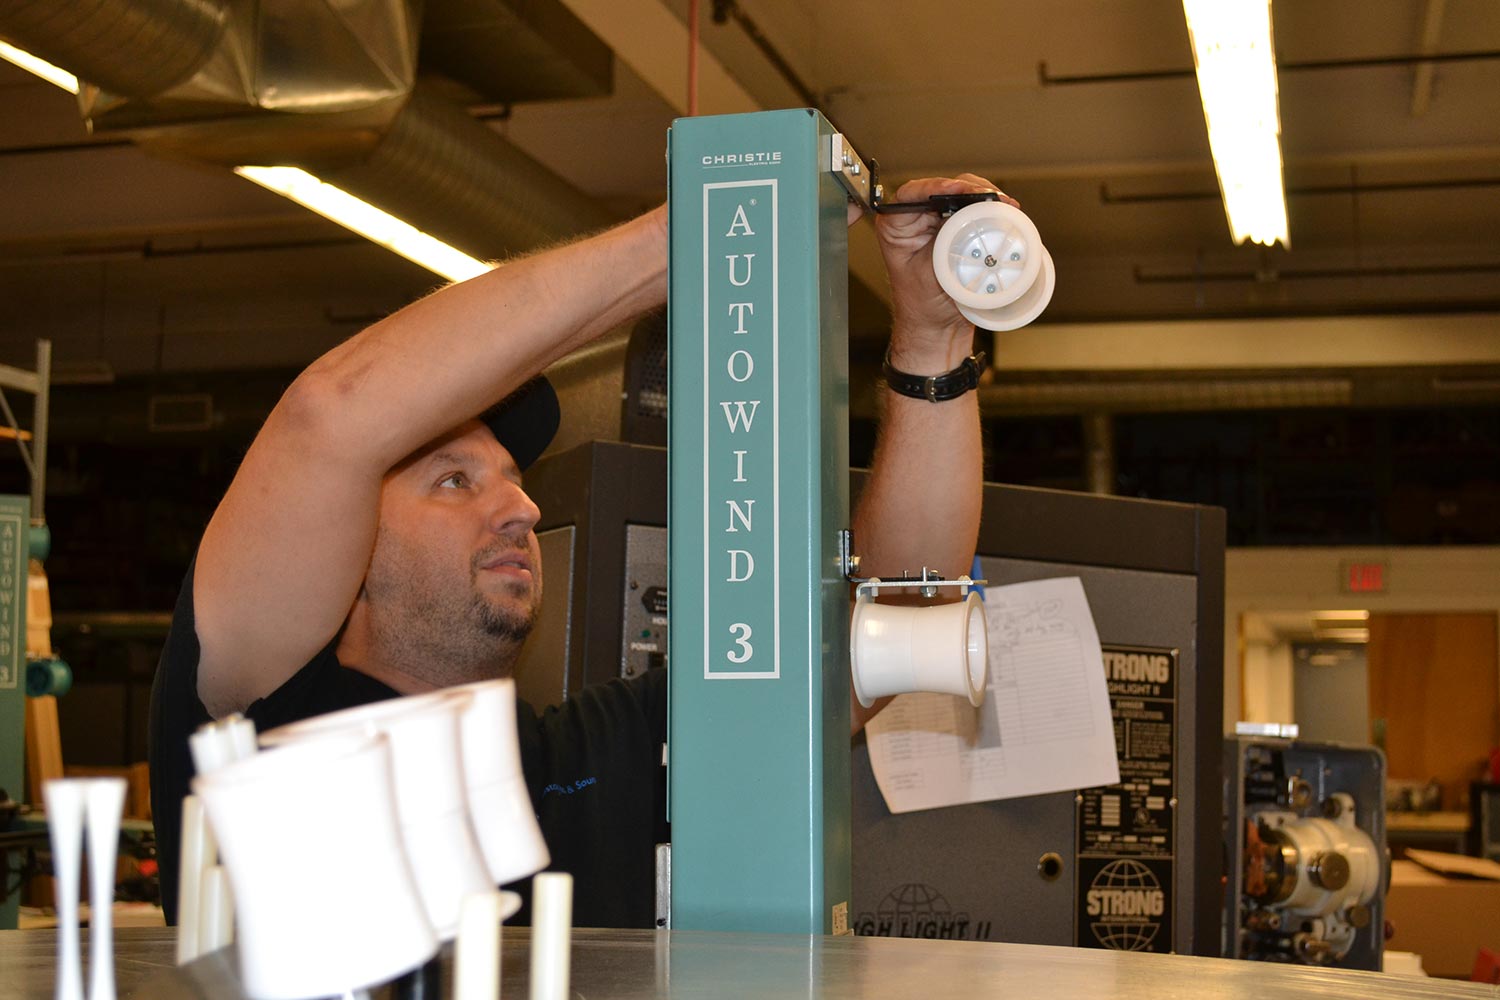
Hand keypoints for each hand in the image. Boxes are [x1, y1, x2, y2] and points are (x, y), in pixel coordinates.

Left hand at [875, 174, 1018, 370]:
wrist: (939, 329)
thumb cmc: (923, 308)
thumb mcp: (930, 274)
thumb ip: (942, 244)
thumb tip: (962, 219)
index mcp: (896, 228)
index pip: (910, 194)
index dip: (935, 186)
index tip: (957, 189)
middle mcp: (915, 221)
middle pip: (941, 188)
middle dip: (969, 188)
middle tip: (991, 197)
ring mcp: (937, 224)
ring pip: (961, 196)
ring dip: (984, 197)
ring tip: (1004, 204)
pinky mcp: (957, 230)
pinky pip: (974, 211)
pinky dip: (990, 209)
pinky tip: (1005, 211)